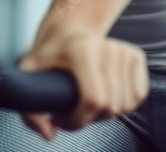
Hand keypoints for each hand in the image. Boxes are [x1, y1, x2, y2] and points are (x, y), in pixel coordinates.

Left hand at [18, 30, 148, 139]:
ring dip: (105, 113)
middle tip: (72, 110)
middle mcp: (107, 48)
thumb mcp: (28, 74)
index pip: (92, 99)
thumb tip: (49, 134)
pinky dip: (123, 105)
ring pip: (125, 105)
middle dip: (88, 118)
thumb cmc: (48, 55)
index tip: (60, 118)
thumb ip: (29, 108)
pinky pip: (138, 96)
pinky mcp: (136, 56)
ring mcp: (124, 51)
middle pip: (109, 106)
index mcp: (82, 50)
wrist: (68, 31)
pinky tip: (105, 95)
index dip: (77, 120)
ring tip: (86, 102)